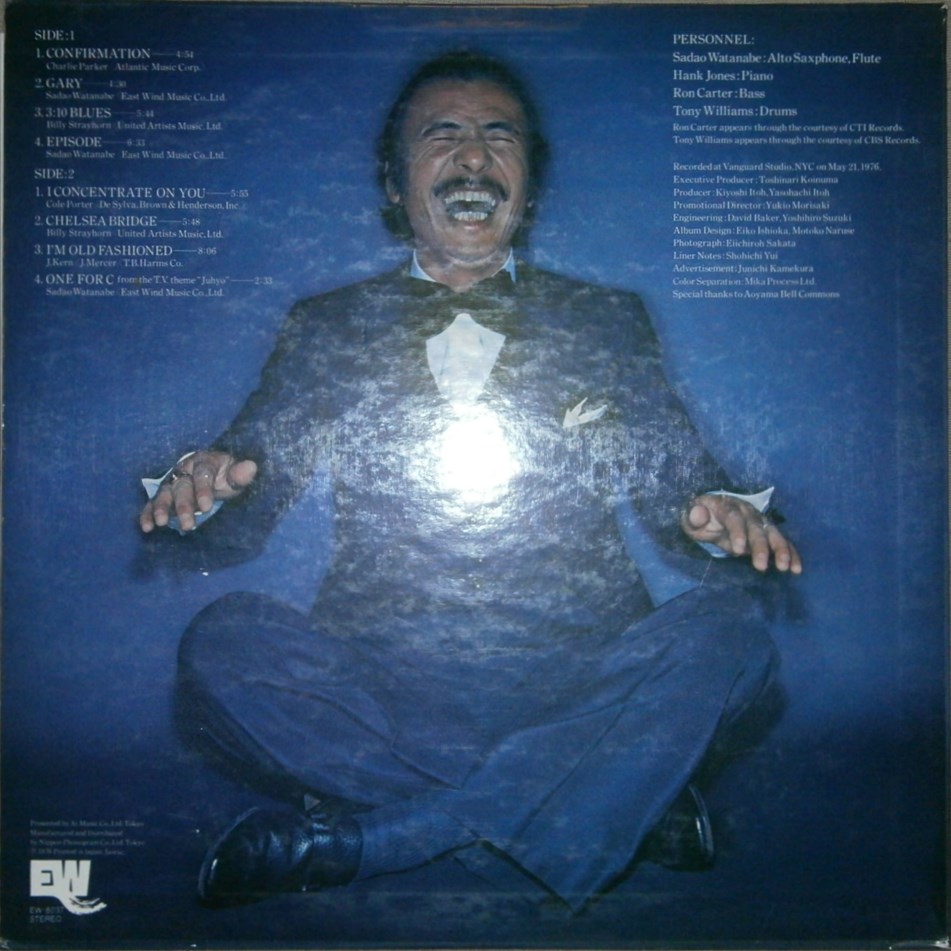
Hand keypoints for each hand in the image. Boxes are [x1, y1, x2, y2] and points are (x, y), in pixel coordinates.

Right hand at [139, 450, 257, 532]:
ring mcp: (172, 482)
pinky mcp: (163, 495)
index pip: (202, 474)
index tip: (206, 507)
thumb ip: (240, 474)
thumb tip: (251, 466)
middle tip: (187, 525)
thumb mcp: (235, 475)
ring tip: (161, 523)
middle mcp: (184, 470)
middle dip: (184, 506)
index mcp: (204, 462)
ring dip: (161, 508)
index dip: (203, 490)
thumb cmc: (225, 476)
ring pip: (165, 493)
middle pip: (182, 486)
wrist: (213, 475)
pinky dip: (147, 514)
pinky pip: (152, 503)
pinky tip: (147, 527)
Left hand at [681, 494, 801, 573]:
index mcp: (727, 506)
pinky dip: (791, 553)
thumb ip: (694, 517)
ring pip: (773, 533)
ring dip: (781, 550)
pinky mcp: (768, 531)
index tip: (738, 551)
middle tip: (760, 566)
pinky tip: (796, 569)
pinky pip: (783, 541)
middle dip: (760, 546)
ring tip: (785, 567)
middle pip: (756, 527)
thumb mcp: (690, 517)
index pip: (734, 517)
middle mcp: (747, 511)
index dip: (737, 532)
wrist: (711, 511)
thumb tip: (698, 514)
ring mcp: (760, 520)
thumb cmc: (700, 517)